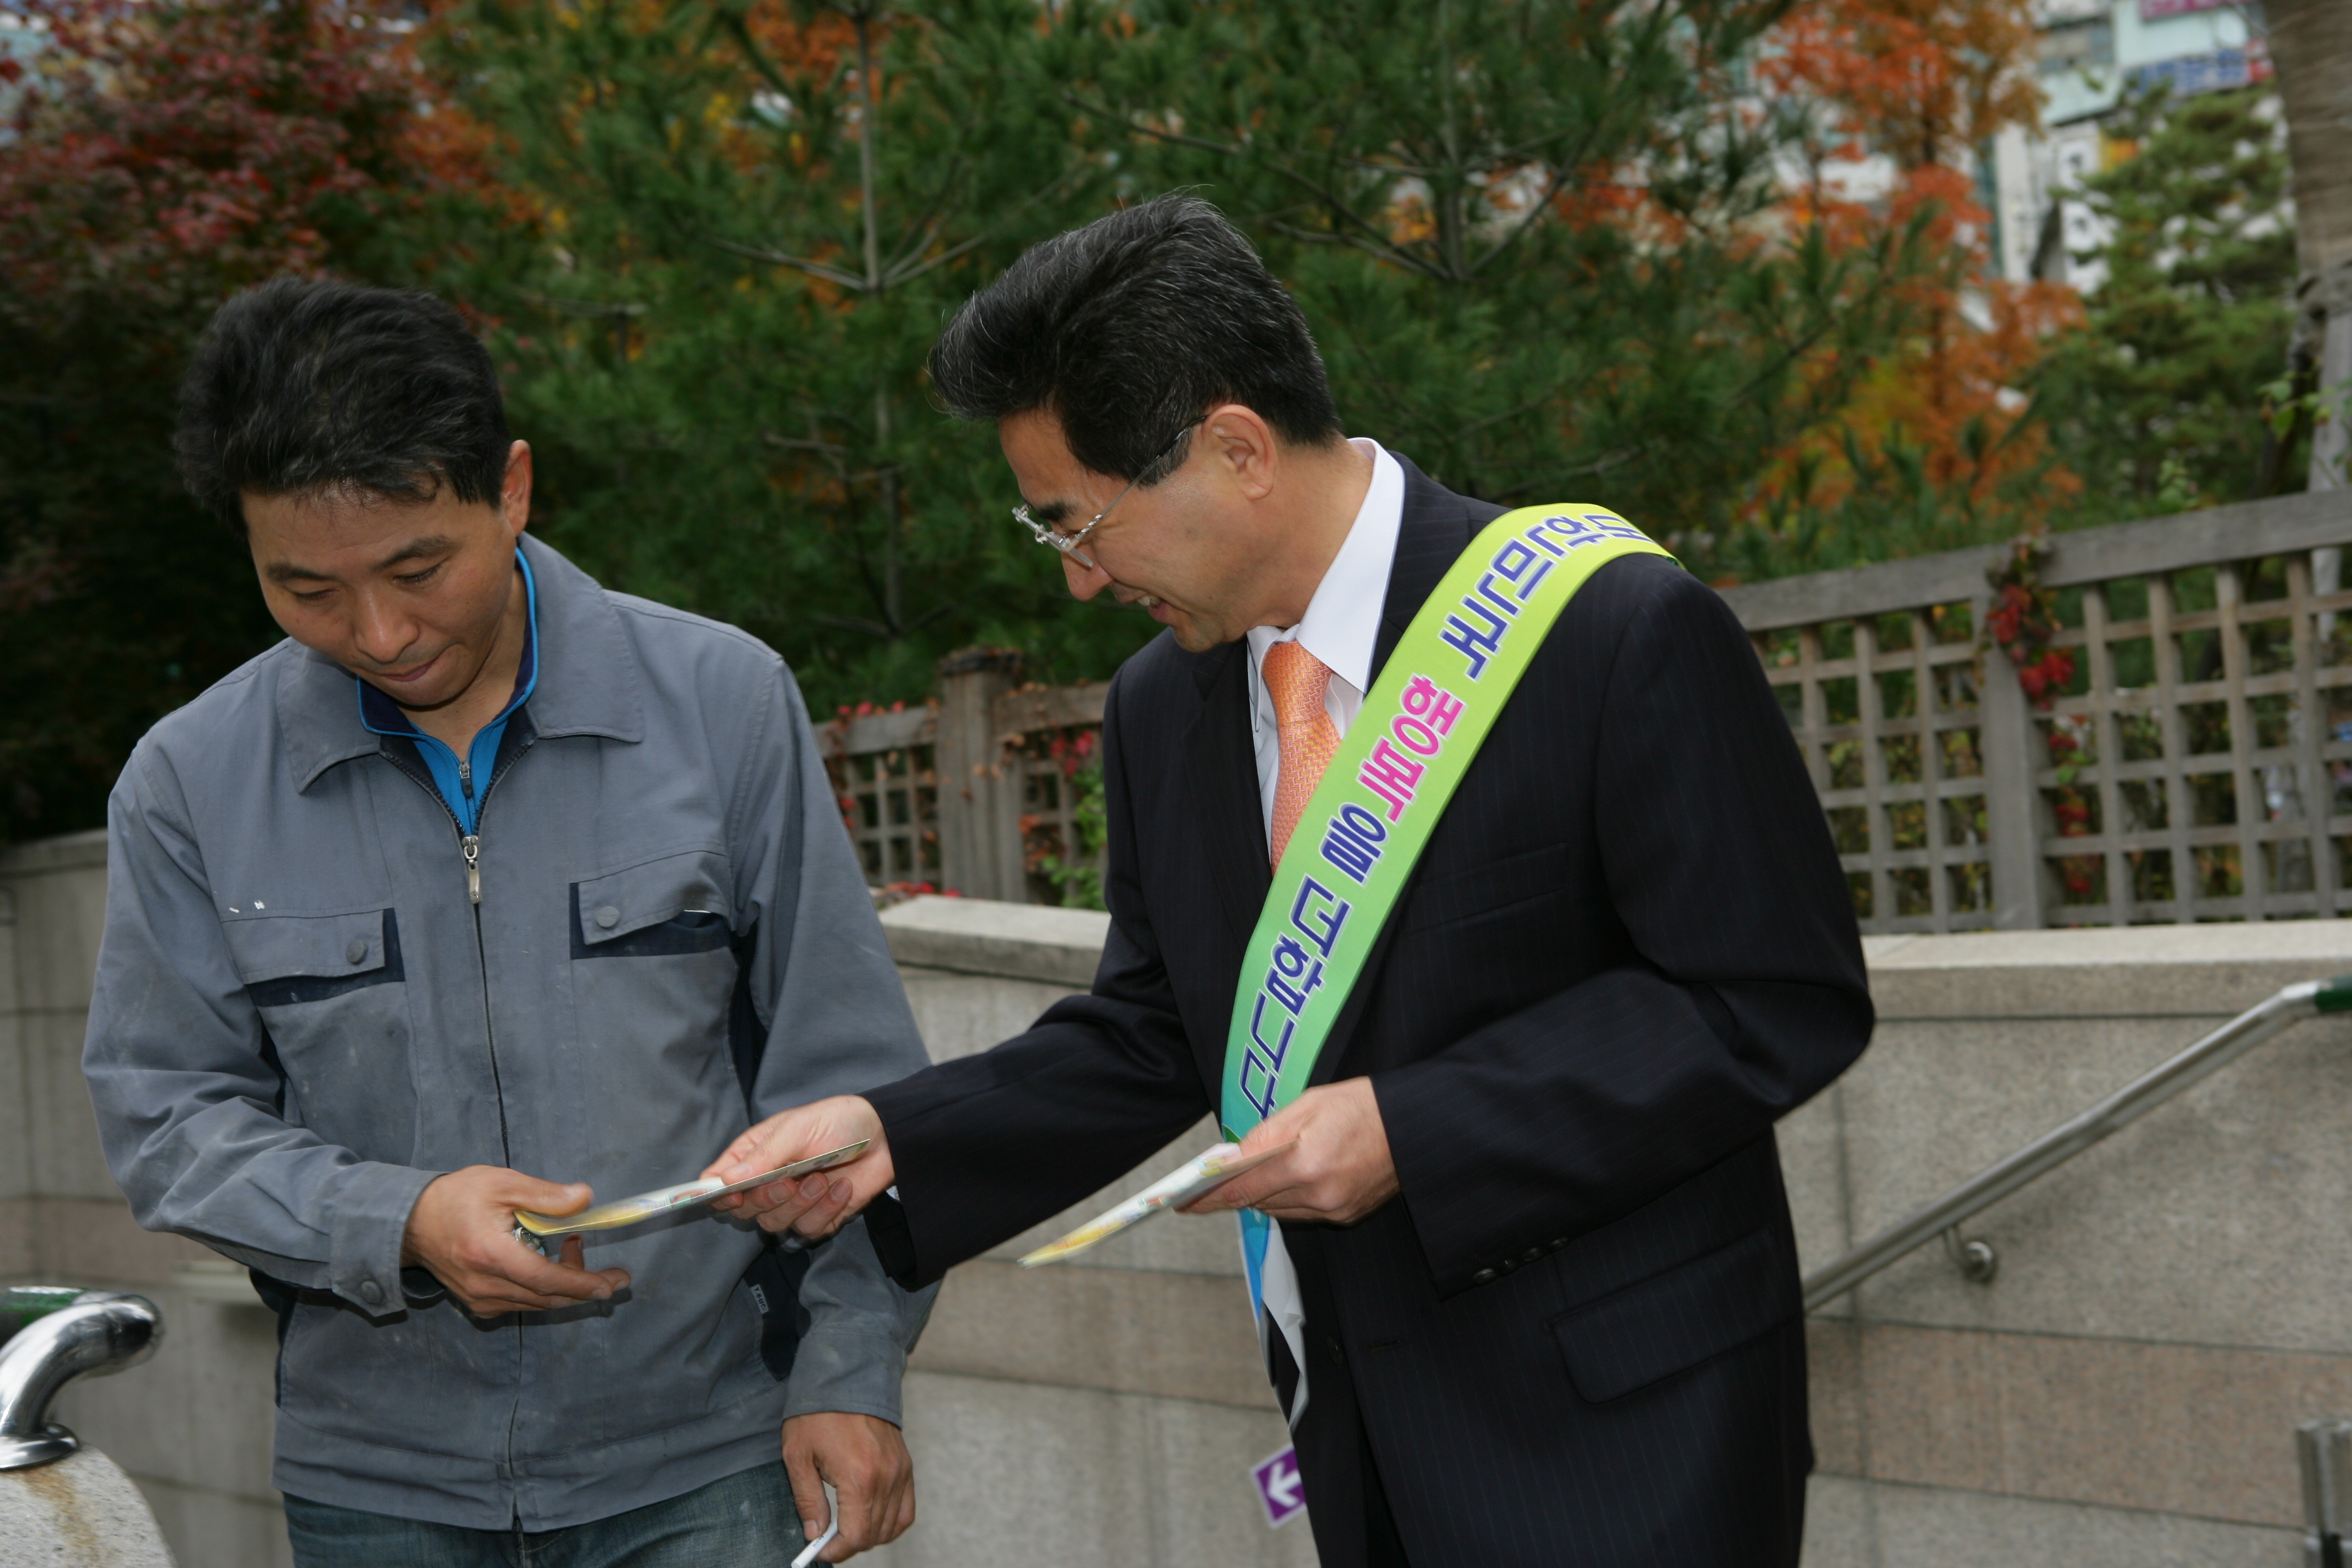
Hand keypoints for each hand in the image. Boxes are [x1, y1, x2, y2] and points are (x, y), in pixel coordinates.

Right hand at [401, 1166, 630, 1316]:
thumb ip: (545, 1195)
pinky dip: (545, 1288)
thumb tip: (585, 1198)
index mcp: (490, 1254)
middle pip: (547, 1297)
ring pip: (537, 1303)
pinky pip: (522, 1303)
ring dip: (565, 1283)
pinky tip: (551, 1262)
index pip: (544, 1279)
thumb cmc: (457, 1197)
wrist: (410, 1222)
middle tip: (617, 1275)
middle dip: (586, 1288)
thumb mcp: (502, 1183)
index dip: (581, 1283)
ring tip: (575, 1248)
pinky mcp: (478, 1303)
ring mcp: (480, 1299)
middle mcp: (485, 1285)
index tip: (611, 1283)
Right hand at [703, 1096, 894, 1241]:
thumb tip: (725, 1180)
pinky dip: (826, 1211)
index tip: (734, 1195)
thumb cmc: (838, 1122)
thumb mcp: (798, 1128)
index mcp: (754, 1155)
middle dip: (768, 1199)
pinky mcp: (817, 1218)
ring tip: (823, 1177)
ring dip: (802, 1204)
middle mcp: (767, 1181)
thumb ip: (763, 1156)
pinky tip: (843, 1188)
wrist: (886, 1137)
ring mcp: (792, 1202)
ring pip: (774, 1224)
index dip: (717, 1194)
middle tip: (791, 1180)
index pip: (717, 1182)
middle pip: (744, 1211)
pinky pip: (808, 1230)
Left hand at [782, 1411, 915, 1561]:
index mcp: (859, 1478)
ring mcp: (900, 1471)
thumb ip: (807, 1500)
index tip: (818, 1550)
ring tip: (846, 1528)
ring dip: (869, 1535)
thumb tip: (815, 1533)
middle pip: (874, 1535)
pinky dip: (891, 1523)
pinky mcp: (906, 1466)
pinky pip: (907, 1510)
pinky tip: (871, 1520)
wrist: (847, 1377)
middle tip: (826, 1540)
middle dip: (849, 1545)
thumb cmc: (818, 1414)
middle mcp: (886, 1477)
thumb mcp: (799, 1457)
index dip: (836, 1551)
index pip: (856, 1536)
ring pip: (892, 1526)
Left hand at [1182, 1077, 1399, 1224]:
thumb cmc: (1364, 1105)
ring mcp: (1335, 1210)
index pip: (1244, 1189)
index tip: (1184, 1203)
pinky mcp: (1347, 1215)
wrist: (1415, 1125)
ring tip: (1255, 1173)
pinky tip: (1290, 1178)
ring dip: (1263, 1195)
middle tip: (1214, 1181)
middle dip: (1236, 1191)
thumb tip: (1232, 1157)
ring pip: (1280, 1210)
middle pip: (1259, 1202)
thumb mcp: (1308, 1104)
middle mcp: (1320, 1195)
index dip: (1210, 1198)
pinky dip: (1289, 1198)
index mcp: (1306, 1165)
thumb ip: (1266, 1133)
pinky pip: (1304, 1213)